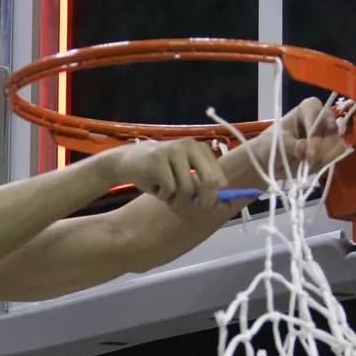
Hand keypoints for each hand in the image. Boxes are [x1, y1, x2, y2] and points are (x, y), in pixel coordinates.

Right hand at [106, 138, 230, 214]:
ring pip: (188, 189)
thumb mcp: (186, 182)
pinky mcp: (158, 160)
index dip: (215, 198)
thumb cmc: (161, 173)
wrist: (128, 162)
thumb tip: (228, 209)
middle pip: (210, 182)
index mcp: (201, 149)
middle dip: (204, 202)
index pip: (220, 179)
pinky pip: (169, 189)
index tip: (203, 206)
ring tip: (167, 194)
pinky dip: (163, 196)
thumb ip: (206, 194)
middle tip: (193, 208)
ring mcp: (174, 151)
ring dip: (177, 199)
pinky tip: (155, 188)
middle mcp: (190, 146)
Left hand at [254, 97, 347, 176]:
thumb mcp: (278, 142)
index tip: (309, 138)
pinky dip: (327, 162)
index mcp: (306, 111)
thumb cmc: (271, 145)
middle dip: (321, 145)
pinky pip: (337, 155)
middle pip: (332, 128)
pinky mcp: (328, 152)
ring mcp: (326, 137)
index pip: (317, 111)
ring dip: (324, 156)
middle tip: (308, 157)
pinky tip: (313, 166)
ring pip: (337, 143)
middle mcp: (320, 121)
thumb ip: (291, 145)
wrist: (268, 163)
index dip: (316, 125)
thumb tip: (304, 146)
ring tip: (308, 163)